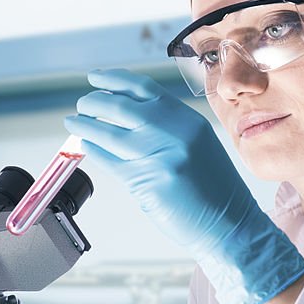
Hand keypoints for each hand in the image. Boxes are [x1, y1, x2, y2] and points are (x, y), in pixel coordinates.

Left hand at [64, 68, 252, 254]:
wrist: (229, 224)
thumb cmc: (213, 189)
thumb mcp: (196, 144)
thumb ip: (166, 127)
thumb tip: (124, 115)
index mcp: (186, 119)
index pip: (142, 87)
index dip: (113, 80)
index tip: (95, 79)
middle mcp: (172, 132)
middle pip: (119, 106)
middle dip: (93, 103)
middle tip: (82, 105)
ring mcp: (158, 156)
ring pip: (107, 133)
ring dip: (84, 126)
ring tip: (74, 123)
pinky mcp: (146, 181)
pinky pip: (108, 160)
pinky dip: (93, 150)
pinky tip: (86, 146)